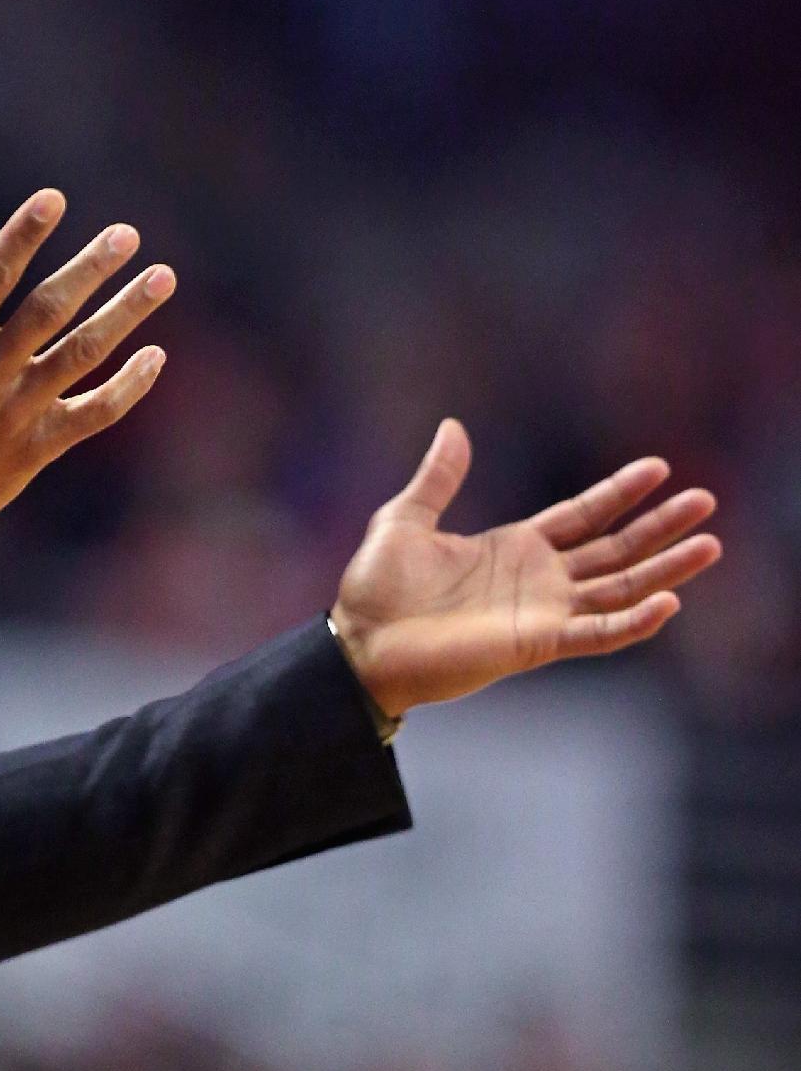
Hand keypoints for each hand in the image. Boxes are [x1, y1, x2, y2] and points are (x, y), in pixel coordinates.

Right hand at [0, 189, 174, 577]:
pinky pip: (94, 415)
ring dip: (126, 314)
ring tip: (162, 277)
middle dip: (92, 268)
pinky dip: (129, 388)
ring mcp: (13, 415)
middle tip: (128, 234)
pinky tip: (155, 357)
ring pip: (82, 355)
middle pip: (49, 310)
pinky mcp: (33, 451)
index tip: (54, 198)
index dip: (23, 235)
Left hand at [331, 418, 721, 718]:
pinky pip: (597, 633)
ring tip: (709, 544)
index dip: (620, 493)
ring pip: (620, 589)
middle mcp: (539, 580)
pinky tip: (667, 601)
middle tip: (705, 500)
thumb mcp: (405, 519)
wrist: (360, 644)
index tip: (659, 468)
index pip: (583, 516)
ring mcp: (543, 613)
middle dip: (660, 527)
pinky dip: (634, 621)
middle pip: (615, 550)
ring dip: (664, 570)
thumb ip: (438, 478)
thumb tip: (453, 427)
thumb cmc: (376, 589)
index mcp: (514, 548)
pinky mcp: (537, 643)